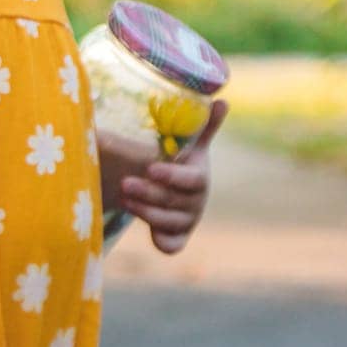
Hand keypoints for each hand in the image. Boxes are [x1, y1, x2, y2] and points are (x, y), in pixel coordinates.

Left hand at [117, 99, 228, 255]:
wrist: (177, 190)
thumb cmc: (180, 160)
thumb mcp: (191, 142)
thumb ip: (204, 124)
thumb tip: (222, 100)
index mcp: (200, 178)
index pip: (192, 180)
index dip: (172, 176)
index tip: (150, 168)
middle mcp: (196, 202)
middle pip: (173, 201)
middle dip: (148, 193)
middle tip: (124, 182)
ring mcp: (187, 222)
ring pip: (168, 223)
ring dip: (145, 212)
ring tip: (123, 197)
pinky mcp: (177, 238)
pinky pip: (171, 246)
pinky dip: (162, 241)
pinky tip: (148, 231)